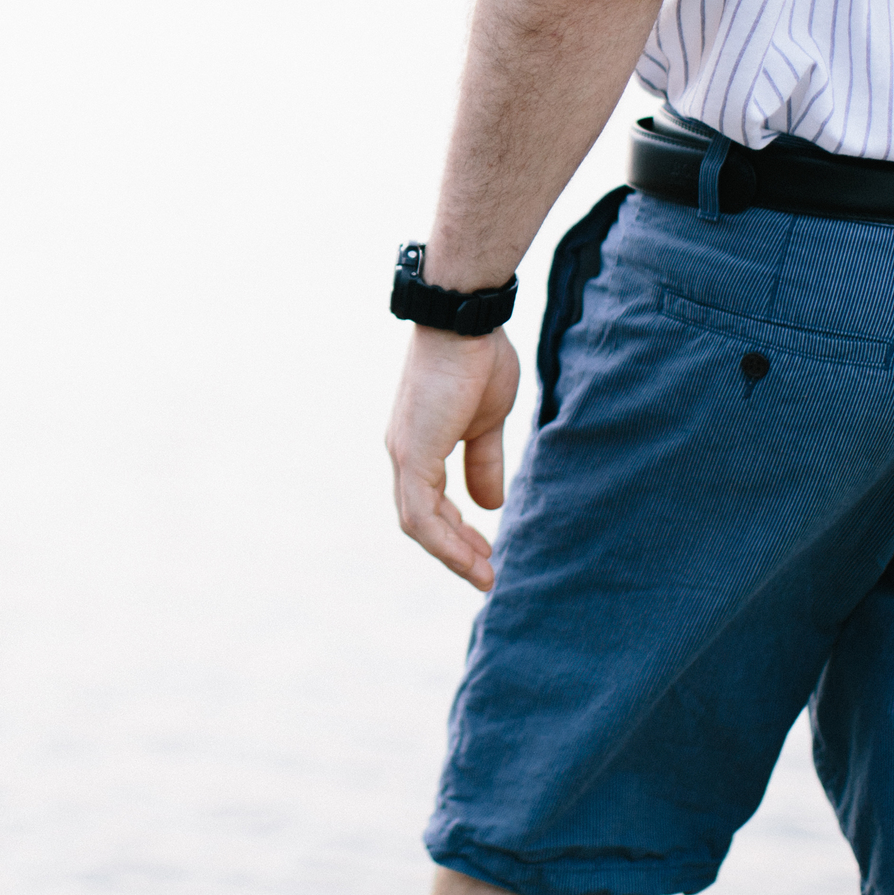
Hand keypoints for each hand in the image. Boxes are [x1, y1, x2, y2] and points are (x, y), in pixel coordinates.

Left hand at [384, 326, 521, 591]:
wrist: (466, 320)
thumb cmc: (478, 358)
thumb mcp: (487, 421)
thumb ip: (484, 462)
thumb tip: (490, 504)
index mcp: (419, 442)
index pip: (429, 501)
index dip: (455, 530)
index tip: (484, 550)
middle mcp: (404, 451)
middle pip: (420, 518)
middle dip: (453, 548)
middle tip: (484, 571)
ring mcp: (405, 453)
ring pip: (418, 523)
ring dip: (451, 553)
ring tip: (482, 574)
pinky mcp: (412, 454)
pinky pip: (422, 513)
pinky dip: (445, 541)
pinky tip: (470, 557)